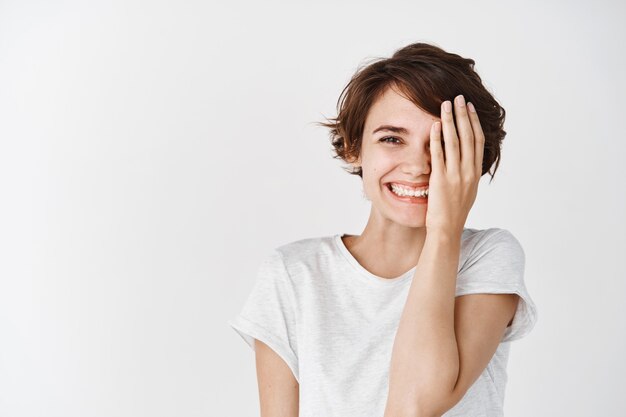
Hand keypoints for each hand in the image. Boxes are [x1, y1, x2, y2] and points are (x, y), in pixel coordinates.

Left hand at [425, 95, 483, 234]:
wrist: (447, 230)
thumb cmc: (453, 213)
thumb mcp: (467, 192)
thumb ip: (467, 175)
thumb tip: (467, 163)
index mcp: (475, 173)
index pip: (477, 141)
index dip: (473, 122)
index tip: (469, 108)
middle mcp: (468, 171)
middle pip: (468, 136)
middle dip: (463, 115)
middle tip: (458, 98)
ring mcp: (455, 175)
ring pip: (454, 142)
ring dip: (450, 121)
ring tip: (445, 104)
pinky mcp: (440, 180)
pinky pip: (438, 155)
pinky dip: (437, 139)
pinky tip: (435, 125)